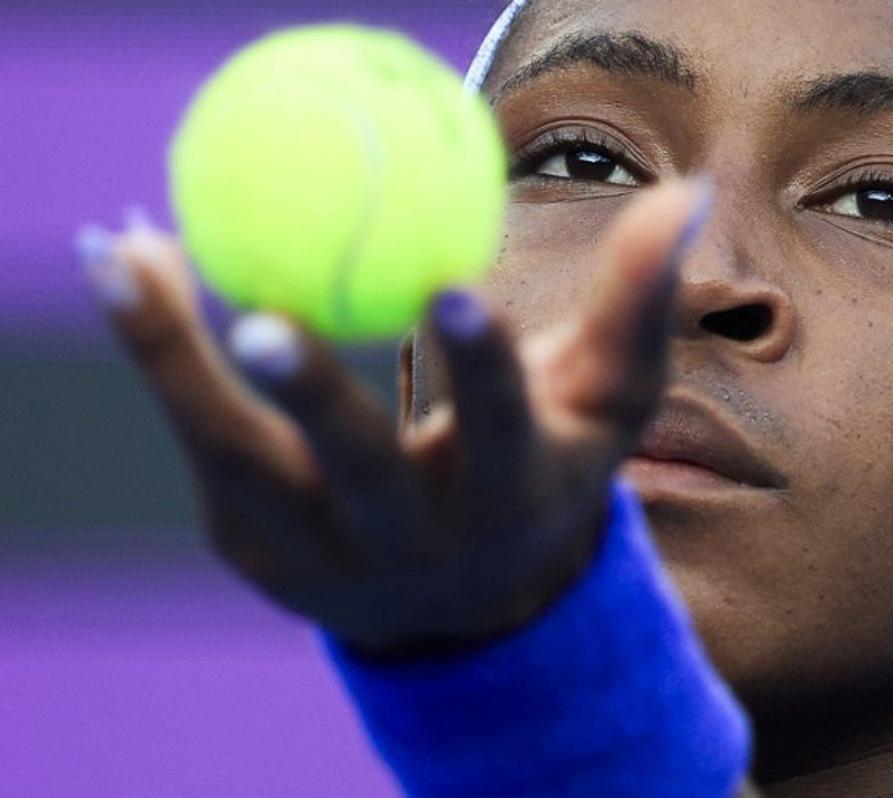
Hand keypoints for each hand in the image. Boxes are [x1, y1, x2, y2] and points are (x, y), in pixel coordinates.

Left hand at [79, 181, 711, 653]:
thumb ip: (637, 302)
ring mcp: (329, 558)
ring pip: (247, 467)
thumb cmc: (544, 474)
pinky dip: (165, 366)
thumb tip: (680, 189)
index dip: (484, 369)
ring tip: (127, 263)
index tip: (455, 289)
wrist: (466, 605)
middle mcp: (419, 544)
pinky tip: (136, 281)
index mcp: (510, 499)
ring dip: (180, 370)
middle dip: (320, 403)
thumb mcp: (606, 401)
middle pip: (364, 477)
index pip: (502, 435)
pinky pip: (206, 453)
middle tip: (262, 320)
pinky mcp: (261, 552)